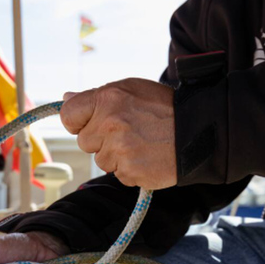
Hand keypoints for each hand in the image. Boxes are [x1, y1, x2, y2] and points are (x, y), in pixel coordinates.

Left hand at [60, 78, 176, 188]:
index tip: (87, 123)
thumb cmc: (165, 108)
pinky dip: (130, 169)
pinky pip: (118, 174)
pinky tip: (146, 157)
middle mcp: (109, 124)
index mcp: (107, 99)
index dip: (77, 120)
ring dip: (116, 156)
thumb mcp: (131, 89)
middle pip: (84, 141)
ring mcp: (118, 150)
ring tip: (141, 144)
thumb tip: (66, 98)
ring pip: (101, 160)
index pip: (69, 114)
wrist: (198, 131)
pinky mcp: (129, 171)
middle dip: (100, 139)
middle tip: (127, 132)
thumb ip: (97, 96)